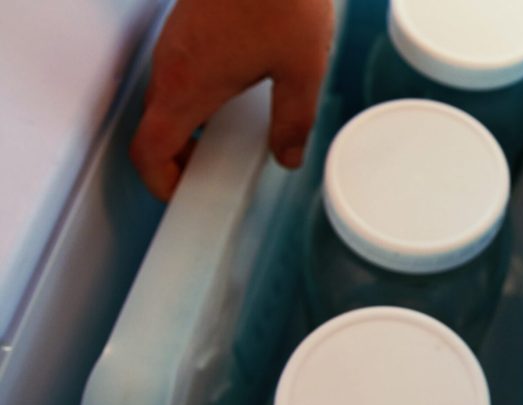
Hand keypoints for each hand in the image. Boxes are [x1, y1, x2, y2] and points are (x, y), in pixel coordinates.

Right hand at [130, 0, 333, 200]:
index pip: (149, 149)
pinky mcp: (188, 23)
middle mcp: (171, 64)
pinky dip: (197, 93)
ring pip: (167, 96)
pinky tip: (239, 90)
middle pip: (155, 126)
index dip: (160, 181)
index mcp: (189, 85)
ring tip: (232, 136)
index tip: (183, 192)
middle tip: (214, 171)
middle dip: (179, 156)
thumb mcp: (302, 70)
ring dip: (189, 123)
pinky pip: (180, 69)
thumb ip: (293, 120)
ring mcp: (176, 41)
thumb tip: (287, 156)